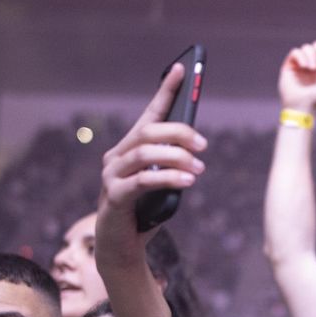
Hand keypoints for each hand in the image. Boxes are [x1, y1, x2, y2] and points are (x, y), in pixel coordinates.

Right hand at [95, 64, 207, 270]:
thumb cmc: (145, 212)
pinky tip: (188, 182)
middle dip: (179, 133)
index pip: (150, 113)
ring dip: (177, 158)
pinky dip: (168, 178)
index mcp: (130, 148)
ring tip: (199, 168)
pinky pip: (142, 180)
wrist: (121, 247)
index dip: (166, 90)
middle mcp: (117, 156)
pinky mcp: (113, 196)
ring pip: (145, 152)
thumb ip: (171, 165)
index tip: (182, 69)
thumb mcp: (163, 183)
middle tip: (203, 146)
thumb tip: (194, 147)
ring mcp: (111, 176)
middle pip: (149, 131)